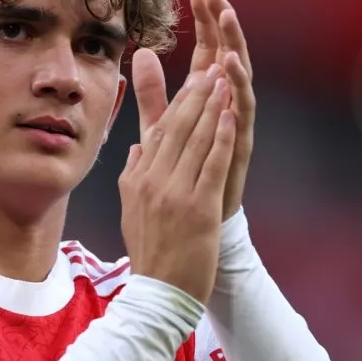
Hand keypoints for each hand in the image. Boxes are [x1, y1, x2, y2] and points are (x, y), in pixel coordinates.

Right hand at [118, 71, 235, 302]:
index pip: (159, 132)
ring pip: (195, 140)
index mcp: (138, 179)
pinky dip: (221, 137)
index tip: (193, 79)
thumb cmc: (151, 253)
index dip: (178, 103)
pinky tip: (230, 115)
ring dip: (211, 107)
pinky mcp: (198, 208)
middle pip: (176, 128)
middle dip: (196, 95)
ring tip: (223, 80)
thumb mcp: (131, 209)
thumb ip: (133, 175)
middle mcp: (153, 181)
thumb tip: (137, 148)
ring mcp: (175, 194)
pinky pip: (211, 164)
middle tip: (211, 67)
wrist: (159, 293)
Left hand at [132, 0, 254, 219]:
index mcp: (207, 100)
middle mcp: (224, 107)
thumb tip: (140, 54)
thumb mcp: (160, 128)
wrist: (194, 225)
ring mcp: (234, 126)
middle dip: (223, 26)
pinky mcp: (238, 147)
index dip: (206, 23)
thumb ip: (152, 93)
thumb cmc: (182, 176)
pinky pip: (241, 113)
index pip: (208, 51)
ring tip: (228, 20)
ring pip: (238, 79)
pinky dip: (238, 89)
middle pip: (226, 56)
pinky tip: (232, 67)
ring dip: (234, 47)